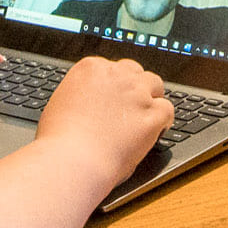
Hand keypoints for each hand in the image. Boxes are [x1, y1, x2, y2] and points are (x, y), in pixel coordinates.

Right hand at [37, 54, 171, 186]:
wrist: (72, 160)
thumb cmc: (59, 140)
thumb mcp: (60, 105)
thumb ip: (78, 96)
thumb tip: (85, 103)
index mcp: (91, 68)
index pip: (111, 67)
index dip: (114, 83)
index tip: (114, 96)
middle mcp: (116, 75)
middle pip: (134, 71)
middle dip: (133, 86)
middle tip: (131, 105)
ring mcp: (137, 94)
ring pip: (155, 84)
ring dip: (152, 97)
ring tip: (147, 114)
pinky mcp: (152, 114)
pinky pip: (168, 109)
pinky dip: (165, 119)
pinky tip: (160, 128)